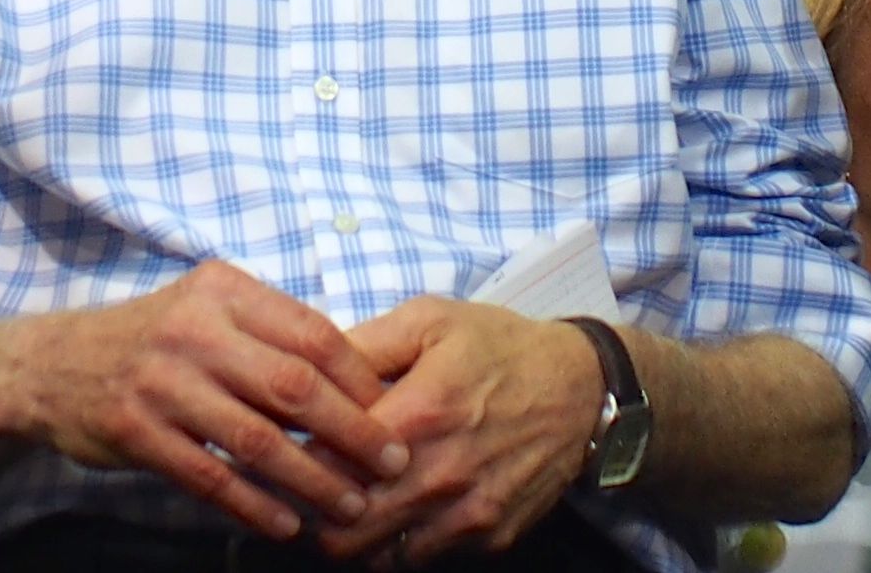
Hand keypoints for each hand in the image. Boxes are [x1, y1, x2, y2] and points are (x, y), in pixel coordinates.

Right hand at [0, 260, 407, 541]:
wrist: (50, 364)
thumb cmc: (151, 339)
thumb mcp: (205, 308)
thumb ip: (269, 332)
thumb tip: (360, 377)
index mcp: (221, 291)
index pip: (313, 334)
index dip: (363, 380)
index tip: (397, 415)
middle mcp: (193, 330)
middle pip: (294, 387)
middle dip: (355, 432)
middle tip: (395, 465)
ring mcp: (161, 382)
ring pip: (257, 440)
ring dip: (313, 480)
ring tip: (350, 507)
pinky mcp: (135, 431)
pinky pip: (210, 476)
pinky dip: (254, 505)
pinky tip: (286, 524)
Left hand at [313, 301, 604, 561]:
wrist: (583, 389)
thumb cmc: (499, 348)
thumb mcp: (427, 321)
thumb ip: (362, 346)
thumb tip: (304, 366)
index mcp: (418, 415)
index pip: (327, 463)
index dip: (296, 463)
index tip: (287, 452)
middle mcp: (441, 474)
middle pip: (348, 528)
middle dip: (317, 513)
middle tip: (308, 489)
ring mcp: (469, 513)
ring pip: (383, 555)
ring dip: (358, 535)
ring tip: (348, 504)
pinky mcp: (492, 536)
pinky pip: (426, 556)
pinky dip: (402, 543)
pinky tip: (397, 511)